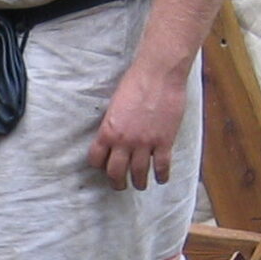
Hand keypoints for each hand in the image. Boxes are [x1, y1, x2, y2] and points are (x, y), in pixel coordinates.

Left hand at [87, 63, 188, 189]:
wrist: (159, 74)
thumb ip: (113, 124)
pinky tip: (161, 179)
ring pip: (139, 173)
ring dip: (139, 182)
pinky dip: (161, 176)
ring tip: (140, 185)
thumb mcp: (115, 105)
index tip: (104, 168)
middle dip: (117, 182)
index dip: (99, 166)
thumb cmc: (135, 82)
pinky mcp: (164, 141)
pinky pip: (162, 166)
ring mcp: (145, 143)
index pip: (96, 159)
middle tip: (120, 185)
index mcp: (108, 131)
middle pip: (116, 172)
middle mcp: (124, 141)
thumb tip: (113, 137)